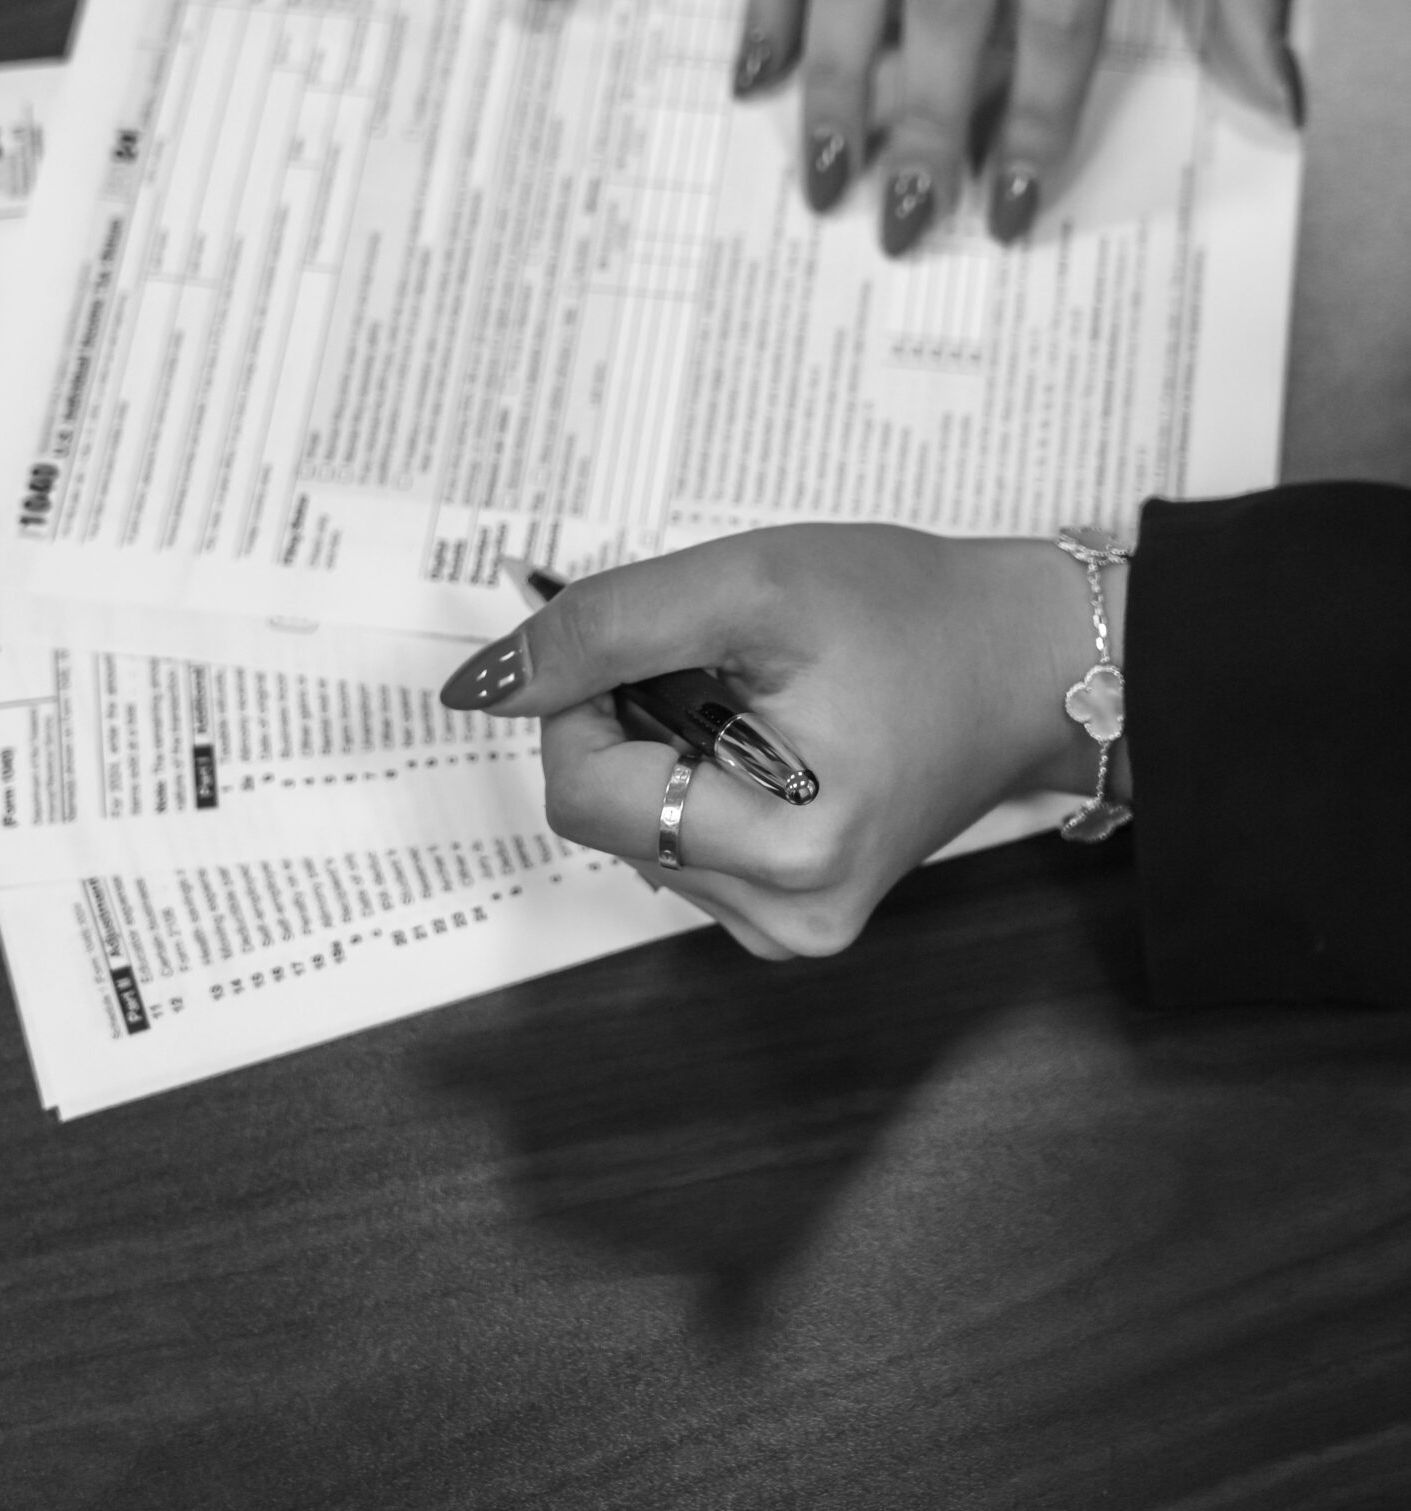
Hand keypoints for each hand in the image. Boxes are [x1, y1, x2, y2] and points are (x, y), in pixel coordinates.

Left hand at [438, 527, 1125, 958]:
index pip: (583, 790)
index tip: (647, 634)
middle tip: (723, 658)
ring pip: (640, 828)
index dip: (584, 697)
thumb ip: (608, 627)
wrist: (1029, 659)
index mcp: (787, 852)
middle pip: (607, 814)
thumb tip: (481, 685)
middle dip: (632, 720)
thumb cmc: (908, 612)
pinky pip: (685, 843)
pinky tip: (773, 733)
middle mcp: (786, 920)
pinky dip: (698, 774)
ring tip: (765, 694)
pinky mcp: (796, 914)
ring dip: (666, 745)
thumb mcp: (751, 583)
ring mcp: (792, 928)